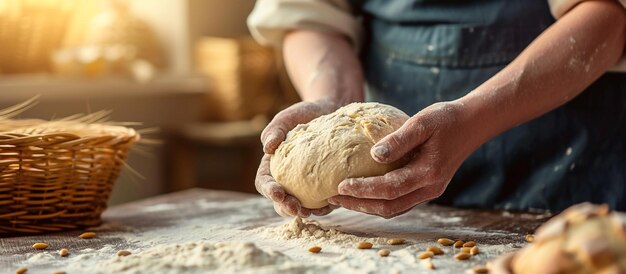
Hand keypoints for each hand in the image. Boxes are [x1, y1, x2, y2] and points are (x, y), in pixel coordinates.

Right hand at [256, 99, 340, 216]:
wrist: (330, 111)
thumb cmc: (303, 115)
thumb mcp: (286, 118)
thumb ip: (273, 130)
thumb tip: (268, 146)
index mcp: (273, 166)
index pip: (264, 183)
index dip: (269, 190)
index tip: (277, 192)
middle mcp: (288, 179)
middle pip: (281, 201)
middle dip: (286, 208)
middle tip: (296, 209)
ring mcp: (307, 185)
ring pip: (302, 206)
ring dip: (305, 211)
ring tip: (312, 212)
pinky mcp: (326, 185)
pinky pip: (324, 201)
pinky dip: (327, 205)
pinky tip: (333, 202)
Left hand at [328, 101, 481, 217]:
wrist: (472, 124)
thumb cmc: (446, 119)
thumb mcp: (422, 122)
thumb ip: (399, 139)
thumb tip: (373, 155)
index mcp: (428, 173)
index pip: (390, 189)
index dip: (363, 190)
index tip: (340, 185)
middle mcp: (430, 188)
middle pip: (389, 207)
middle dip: (359, 204)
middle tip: (333, 197)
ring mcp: (429, 191)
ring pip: (394, 209)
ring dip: (367, 206)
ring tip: (342, 197)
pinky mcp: (427, 188)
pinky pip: (399, 202)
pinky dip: (379, 201)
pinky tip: (362, 193)